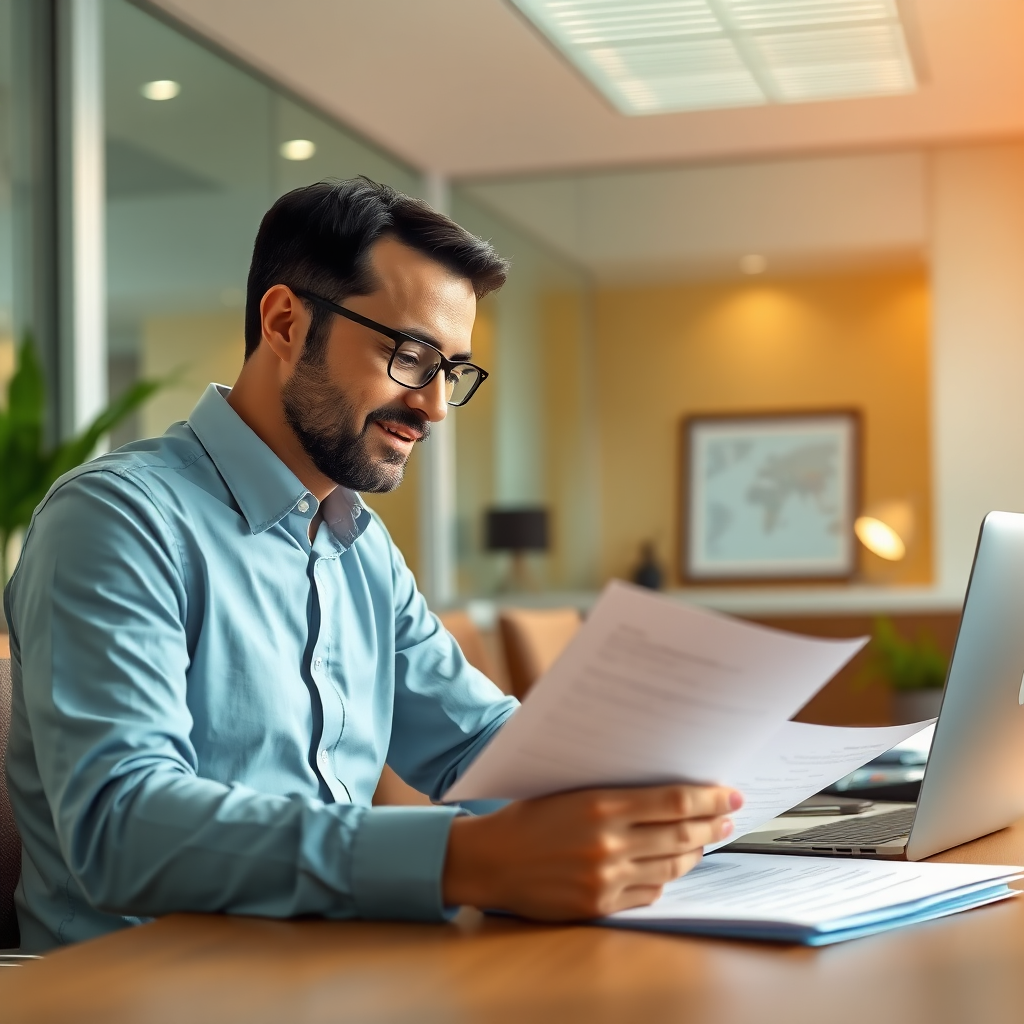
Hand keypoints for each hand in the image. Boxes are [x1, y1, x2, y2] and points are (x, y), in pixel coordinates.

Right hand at [442, 784, 741, 919]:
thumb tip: (664, 790)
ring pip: (671, 866)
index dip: (708, 798)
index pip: (673, 801)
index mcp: (600, 804)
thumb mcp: (569, 789)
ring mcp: (606, 877)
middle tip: (729, 815)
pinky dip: (665, 878)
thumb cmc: (526, 817)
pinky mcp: (599, 904)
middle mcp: (608, 842)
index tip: (729, 793)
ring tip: (706, 840)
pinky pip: (649, 893)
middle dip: (712, 824)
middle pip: (680, 834)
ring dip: (694, 851)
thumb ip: (614, 791)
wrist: (489, 860)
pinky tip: (671, 866)